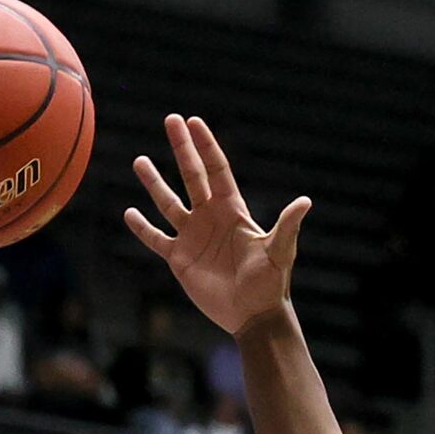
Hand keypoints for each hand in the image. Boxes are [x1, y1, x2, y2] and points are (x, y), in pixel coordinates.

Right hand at [124, 114, 310, 337]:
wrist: (252, 314)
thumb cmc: (270, 282)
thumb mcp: (280, 250)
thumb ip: (287, 225)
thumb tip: (305, 202)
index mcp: (232, 210)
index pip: (217, 170)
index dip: (206, 146)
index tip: (194, 122)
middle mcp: (210, 217)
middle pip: (192, 176)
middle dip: (181, 148)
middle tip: (170, 119)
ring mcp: (193, 237)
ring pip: (169, 203)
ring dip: (155, 182)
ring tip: (139, 161)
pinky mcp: (180, 259)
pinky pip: (157, 239)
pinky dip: (143, 228)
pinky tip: (129, 213)